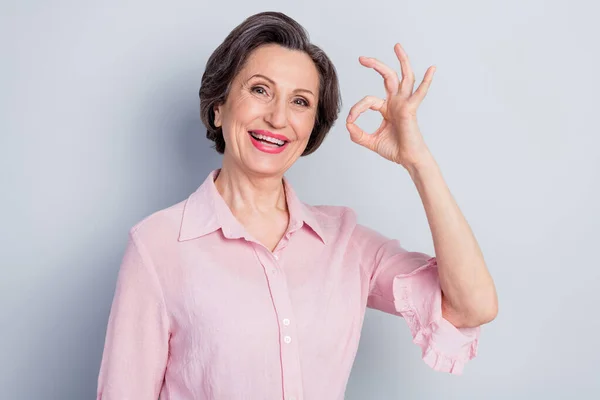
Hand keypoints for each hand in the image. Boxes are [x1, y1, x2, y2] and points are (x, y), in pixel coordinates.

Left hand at [346, 43, 435, 168]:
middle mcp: (396, 102)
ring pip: (404, 77)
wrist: (407, 159)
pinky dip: (427, 81)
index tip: (351, 121)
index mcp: (387, 108)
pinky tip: (432, 69)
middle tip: (362, 58)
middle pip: (388, 77)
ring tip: (397, 46)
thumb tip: (348, 124)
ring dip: (402, 61)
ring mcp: (405, 104)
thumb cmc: (394, 149)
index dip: (357, 109)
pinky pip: (420, 93)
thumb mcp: (370, 141)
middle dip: (375, 65)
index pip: (368, 101)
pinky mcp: (411, 109)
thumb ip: (357, 134)